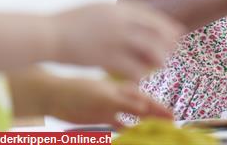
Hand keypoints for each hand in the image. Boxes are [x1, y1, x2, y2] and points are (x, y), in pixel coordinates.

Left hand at [48, 77, 171, 127]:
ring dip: (146, 123)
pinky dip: (128, 128)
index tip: (173, 117)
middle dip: (158, 116)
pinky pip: (119, 123)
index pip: (146, 100)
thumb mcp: (102, 96)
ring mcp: (111, 108)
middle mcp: (120, 99)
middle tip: (173, 124)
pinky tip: (134, 134)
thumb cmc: (78, 91)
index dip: (160, 109)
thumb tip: (145, 104)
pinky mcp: (101, 116)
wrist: (54, 95)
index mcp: (122, 91)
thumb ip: (123, 101)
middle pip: (144, 109)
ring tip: (159, 130)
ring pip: (134, 117)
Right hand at [50, 1, 184, 80]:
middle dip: (168, 42)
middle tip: (173, 50)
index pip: (151, 16)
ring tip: (160, 64)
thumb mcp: (96, 8)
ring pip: (149, 50)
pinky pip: (132, 68)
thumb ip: (116, 12)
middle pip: (155, 31)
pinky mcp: (106, 58)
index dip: (165, 25)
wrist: (48, 34)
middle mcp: (121, 22)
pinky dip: (140, 73)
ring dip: (158, 58)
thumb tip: (133, 15)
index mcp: (119, 8)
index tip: (175, 32)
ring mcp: (115, 39)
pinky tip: (141, 77)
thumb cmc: (69, 22)